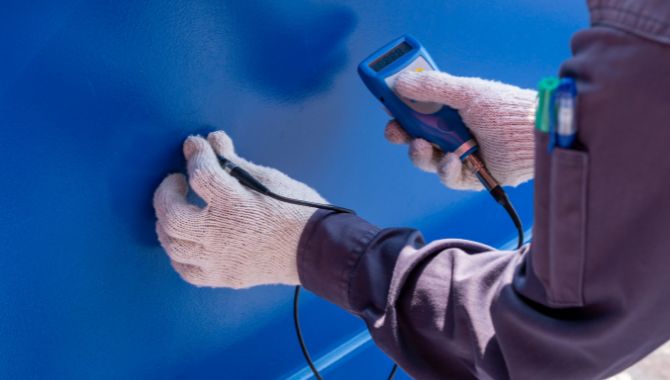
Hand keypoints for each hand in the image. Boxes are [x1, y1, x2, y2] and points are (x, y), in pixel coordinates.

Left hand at [153, 131, 324, 288]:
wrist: (316, 250)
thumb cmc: (297, 212)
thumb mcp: (268, 179)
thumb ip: (235, 162)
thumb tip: (215, 140)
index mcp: (235, 204)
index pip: (201, 174)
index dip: (196, 154)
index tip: (195, 145)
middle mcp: (221, 234)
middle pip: (172, 215)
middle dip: (166, 193)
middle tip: (177, 182)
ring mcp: (219, 259)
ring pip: (173, 244)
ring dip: (167, 223)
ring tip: (178, 210)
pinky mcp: (223, 276)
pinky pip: (186, 270)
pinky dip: (179, 254)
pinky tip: (185, 241)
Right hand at [385, 71, 536, 189]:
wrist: (533, 136)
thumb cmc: (504, 109)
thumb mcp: (466, 92)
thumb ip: (432, 87)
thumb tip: (401, 81)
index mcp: (451, 108)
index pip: (416, 108)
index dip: (399, 106)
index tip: (384, 102)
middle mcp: (452, 131)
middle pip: (415, 135)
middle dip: (401, 133)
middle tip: (394, 130)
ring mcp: (459, 154)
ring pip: (426, 159)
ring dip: (419, 153)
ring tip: (423, 146)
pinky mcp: (469, 176)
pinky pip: (447, 176)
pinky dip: (446, 169)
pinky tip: (455, 160)